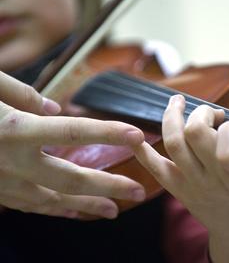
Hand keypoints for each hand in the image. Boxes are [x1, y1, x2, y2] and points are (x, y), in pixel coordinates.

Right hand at [0, 72, 145, 218]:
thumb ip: (20, 94)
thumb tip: (53, 109)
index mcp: (14, 130)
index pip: (73, 131)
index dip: (108, 133)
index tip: (136, 135)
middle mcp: (12, 161)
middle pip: (71, 177)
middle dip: (108, 186)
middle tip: (139, 192)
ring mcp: (3, 183)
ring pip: (53, 199)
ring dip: (87, 206)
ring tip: (114, 211)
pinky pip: (32, 204)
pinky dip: (57, 209)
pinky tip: (74, 211)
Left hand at [133, 95, 228, 262]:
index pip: (228, 143)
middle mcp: (216, 179)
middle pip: (194, 134)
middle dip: (202, 113)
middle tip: (214, 114)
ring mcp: (194, 185)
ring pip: (174, 144)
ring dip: (172, 117)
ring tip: (178, 104)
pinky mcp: (180, 191)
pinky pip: (157, 169)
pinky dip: (144, 152)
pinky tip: (138, 137)